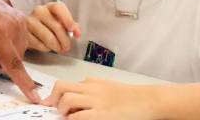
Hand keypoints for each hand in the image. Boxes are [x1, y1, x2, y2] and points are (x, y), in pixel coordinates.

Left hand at [0, 0, 39, 102]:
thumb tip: (0, 69)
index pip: (14, 63)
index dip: (24, 82)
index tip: (35, 96)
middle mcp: (14, 26)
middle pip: (15, 58)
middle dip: (3, 61)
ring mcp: (20, 21)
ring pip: (19, 50)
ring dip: (7, 52)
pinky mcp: (22, 18)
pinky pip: (20, 40)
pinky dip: (10, 43)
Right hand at [26, 2, 81, 52]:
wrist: (29, 29)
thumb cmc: (48, 25)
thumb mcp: (60, 21)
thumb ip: (70, 25)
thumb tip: (77, 32)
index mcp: (50, 6)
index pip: (59, 8)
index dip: (68, 19)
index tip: (73, 30)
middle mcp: (39, 11)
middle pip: (56, 26)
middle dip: (64, 40)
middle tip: (67, 47)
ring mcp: (29, 22)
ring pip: (48, 37)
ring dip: (56, 46)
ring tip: (59, 49)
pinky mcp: (23, 34)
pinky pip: (39, 44)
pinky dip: (46, 48)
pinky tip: (47, 47)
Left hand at [43, 78, 159, 119]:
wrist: (148, 101)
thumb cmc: (131, 97)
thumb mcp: (109, 87)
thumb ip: (93, 89)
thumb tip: (77, 97)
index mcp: (93, 82)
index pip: (66, 84)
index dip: (55, 96)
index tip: (50, 104)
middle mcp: (92, 89)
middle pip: (61, 87)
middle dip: (54, 100)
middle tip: (58, 110)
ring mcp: (96, 102)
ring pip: (66, 100)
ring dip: (62, 110)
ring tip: (69, 117)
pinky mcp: (101, 115)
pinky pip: (78, 117)